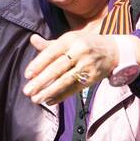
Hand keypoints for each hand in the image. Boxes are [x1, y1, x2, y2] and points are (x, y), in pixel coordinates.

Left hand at [23, 33, 138, 105]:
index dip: (38, 64)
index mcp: (70, 39)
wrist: (112, 50)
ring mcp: (87, 65)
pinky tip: (50, 101)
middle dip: (41, 81)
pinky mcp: (93, 77)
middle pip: (57, 68)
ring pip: (66, 80)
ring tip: (36, 99)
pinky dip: (61, 96)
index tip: (27, 75)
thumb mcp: (69, 40)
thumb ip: (49, 44)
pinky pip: (75, 88)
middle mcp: (79, 51)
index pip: (51, 53)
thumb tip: (32, 39)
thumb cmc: (84, 44)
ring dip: (50, 91)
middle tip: (27, 91)